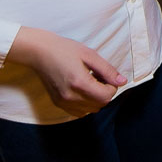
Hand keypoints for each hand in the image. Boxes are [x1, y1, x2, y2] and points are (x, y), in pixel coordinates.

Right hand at [7, 26, 124, 116]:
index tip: (105, 76)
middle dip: (105, 92)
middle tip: (98, 77)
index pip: (107, 96)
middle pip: (100, 104)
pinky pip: (80, 112)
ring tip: (89, 82)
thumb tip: (122, 81)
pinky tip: (81, 89)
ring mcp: (63, 102)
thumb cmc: (64, 49)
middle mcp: (71, 97)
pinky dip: (85, 103)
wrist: (39, 52)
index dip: (112, 86)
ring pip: (91, 110)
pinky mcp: (58, 104)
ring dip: (96, 99)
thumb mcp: (90, 55)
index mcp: (80, 83)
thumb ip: (107, 70)